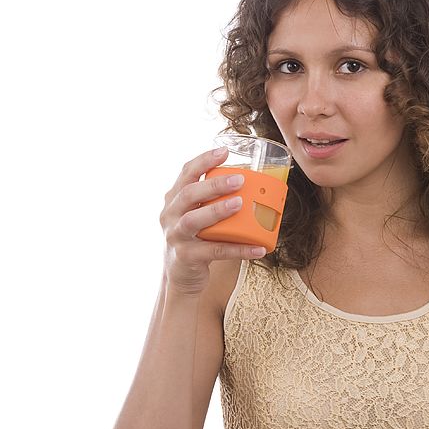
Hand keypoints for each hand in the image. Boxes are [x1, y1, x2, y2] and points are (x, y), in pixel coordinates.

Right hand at [160, 146, 266, 295]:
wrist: (181, 277)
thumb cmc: (196, 239)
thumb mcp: (198, 215)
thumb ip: (213, 200)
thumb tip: (256, 184)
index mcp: (174, 199)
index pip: (186, 173)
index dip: (204, 160)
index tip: (224, 151)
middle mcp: (170, 215)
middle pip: (188, 194)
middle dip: (213, 184)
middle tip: (239, 179)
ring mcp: (176, 236)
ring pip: (194, 220)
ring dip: (217, 210)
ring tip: (240, 203)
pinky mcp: (186, 257)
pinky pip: (214, 251)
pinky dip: (238, 249)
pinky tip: (258, 248)